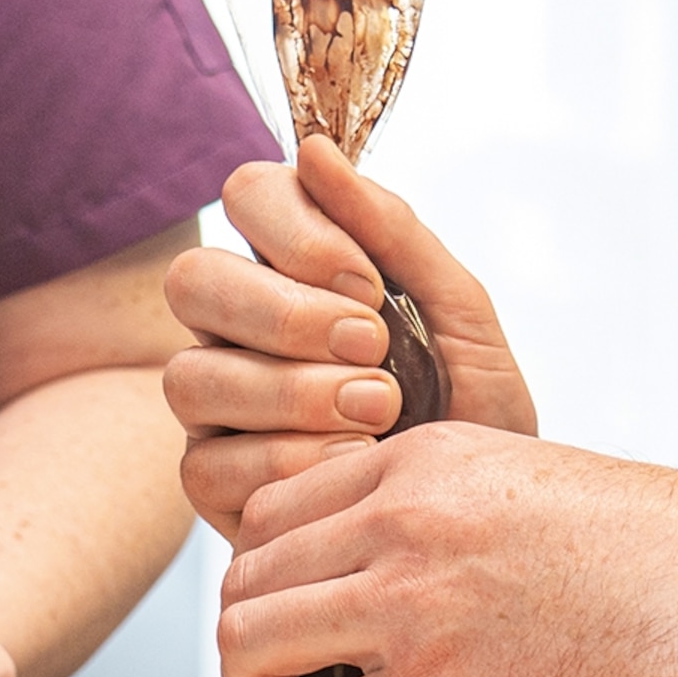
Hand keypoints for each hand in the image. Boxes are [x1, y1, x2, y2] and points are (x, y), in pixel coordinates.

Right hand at [164, 136, 537, 538]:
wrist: (486, 527)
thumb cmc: (474, 410)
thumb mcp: (460, 312)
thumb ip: (393, 231)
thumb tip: (314, 149)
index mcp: (292, 266)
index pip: (248, 195)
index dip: (299, 233)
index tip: (369, 286)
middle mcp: (237, 329)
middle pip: (194, 280)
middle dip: (287, 315)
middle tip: (372, 349)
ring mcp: (217, 408)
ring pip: (191, 376)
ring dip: (292, 393)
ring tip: (379, 411)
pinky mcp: (213, 485)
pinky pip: (208, 463)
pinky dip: (289, 461)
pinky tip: (350, 465)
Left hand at [213, 424, 677, 676]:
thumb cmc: (661, 556)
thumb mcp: (528, 487)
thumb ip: (444, 521)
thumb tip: (395, 597)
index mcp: (420, 460)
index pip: (270, 513)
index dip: (270, 584)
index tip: (310, 632)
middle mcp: (397, 518)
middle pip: (243, 581)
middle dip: (255, 654)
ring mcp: (408, 599)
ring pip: (248, 648)